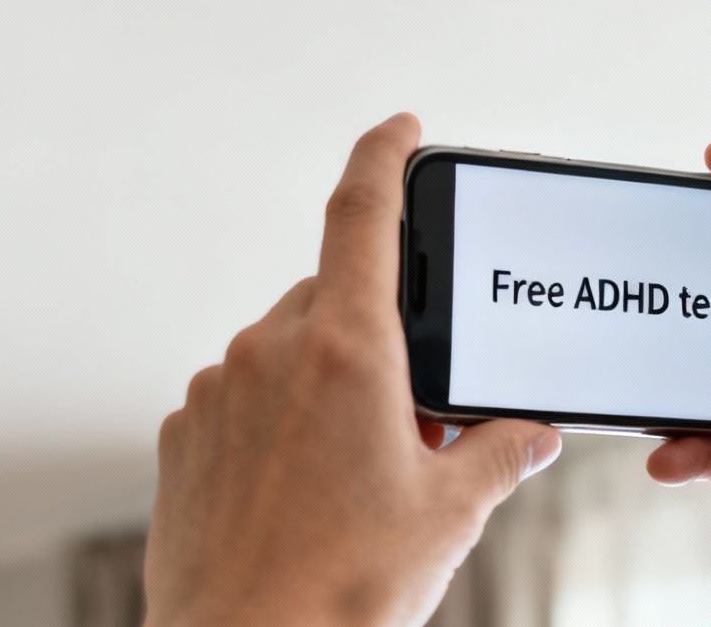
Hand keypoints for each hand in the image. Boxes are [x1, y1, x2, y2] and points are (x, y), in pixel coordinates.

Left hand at [145, 114, 562, 626]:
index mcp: (344, 350)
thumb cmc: (343, 589)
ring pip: (284, 354)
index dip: (383, 156)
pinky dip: (274, 423)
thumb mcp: (449, 515)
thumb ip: (497, 452)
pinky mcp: (182, 434)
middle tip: (411, 416)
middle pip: (333, 301)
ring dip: (322, 385)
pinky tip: (299, 490)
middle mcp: (268, 352)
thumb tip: (528, 431)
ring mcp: (216, 391)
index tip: (401, 130)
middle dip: (376, 340)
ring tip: (352, 474)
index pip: (363, 214)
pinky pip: (240, 399)